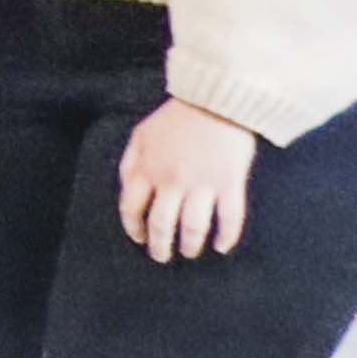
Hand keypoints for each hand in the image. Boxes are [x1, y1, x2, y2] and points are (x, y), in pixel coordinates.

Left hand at [118, 99, 260, 261]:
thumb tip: (126, 189)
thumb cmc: (177, 117)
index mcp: (147, 169)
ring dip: (190, 245)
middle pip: (161, 224)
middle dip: (159, 246)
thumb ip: (130, 163)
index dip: (133, 228)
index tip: (139, 239)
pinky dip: (226, 236)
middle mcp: (171, 181)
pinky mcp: (230, 183)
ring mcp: (202, 184)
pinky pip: (230, 217)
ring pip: (193, 227)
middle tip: (162, 257)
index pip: (131, 208)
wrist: (215, 100)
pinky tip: (222, 247)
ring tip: (190, 253)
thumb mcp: (141, 135)